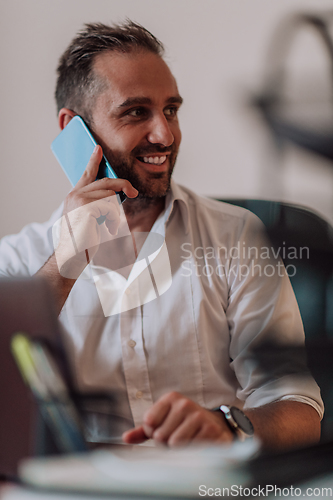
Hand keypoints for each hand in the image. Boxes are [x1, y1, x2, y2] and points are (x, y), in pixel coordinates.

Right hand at [54, 145, 137, 278]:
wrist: (72, 255)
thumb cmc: (83, 240)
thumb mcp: (91, 218)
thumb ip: (98, 204)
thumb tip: (117, 194)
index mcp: (74, 196)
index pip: (86, 174)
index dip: (93, 160)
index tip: (98, 148)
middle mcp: (75, 194)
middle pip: (106, 182)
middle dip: (123, 186)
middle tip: (134, 192)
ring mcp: (78, 200)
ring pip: (110, 195)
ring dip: (115, 213)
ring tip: (109, 226)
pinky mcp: (85, 207)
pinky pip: (111, 207)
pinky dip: (114, 219)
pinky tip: (108, 229)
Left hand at [122, 391, 233, 446]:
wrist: (216, 427)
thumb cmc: (185, 425)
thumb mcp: (164, 422)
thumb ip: (144, 430)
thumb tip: (125, 438)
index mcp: (170, 398)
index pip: (148, 423)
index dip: (155, 433)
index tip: (165, 429)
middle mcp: (184, 404)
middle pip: (160, 435)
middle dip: (167, 443)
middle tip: (179, 438)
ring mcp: (198, 415)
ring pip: (174, 444)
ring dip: (179, 450)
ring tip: (188, 442)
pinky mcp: (210, 429)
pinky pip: (190, 449)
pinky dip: (191, 452)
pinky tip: (197, 445)